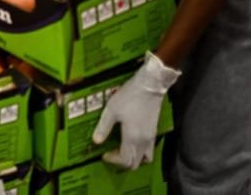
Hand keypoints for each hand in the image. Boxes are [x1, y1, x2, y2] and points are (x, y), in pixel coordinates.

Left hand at [92, 51, 179, 169]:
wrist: (149, 86)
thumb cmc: (130, 96)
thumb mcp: (111, 110)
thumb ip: (103, 127)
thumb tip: (96, 141)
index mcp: (133, 138)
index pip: (125, 161)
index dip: (113, 161)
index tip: (104, 154)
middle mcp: (144, 141)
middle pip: (135, 163)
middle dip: (122, 162)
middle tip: (111, 153)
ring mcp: (151, 137)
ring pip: (144, 159)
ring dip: (133, 159)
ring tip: (121, 150)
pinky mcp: (154, 131)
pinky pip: (149, 150)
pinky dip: (140, 152)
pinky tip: (131, 141)